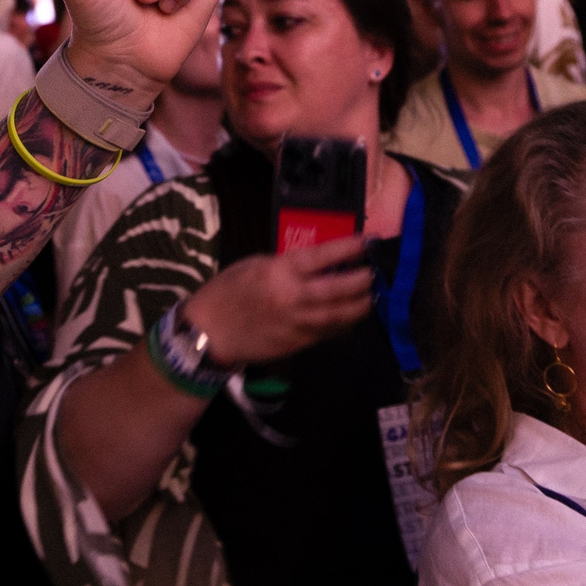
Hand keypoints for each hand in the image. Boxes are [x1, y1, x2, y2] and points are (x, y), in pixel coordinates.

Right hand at [181, 237, 373, 364]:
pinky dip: (345, 323)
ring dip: (361, 305)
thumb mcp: (255, 265)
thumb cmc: (228, 291)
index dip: (349, 248)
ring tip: (374, 295)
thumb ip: (288, 265)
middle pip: (339, 289)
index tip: (369, 242)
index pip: (322, 257)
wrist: (210, 332)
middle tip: (376, 272)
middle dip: (362, 281)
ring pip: (339, 315)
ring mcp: (298, 323)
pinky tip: (353, 315)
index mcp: (279, 272)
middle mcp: (293, 297)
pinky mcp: (299, 343)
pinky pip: (329, 332)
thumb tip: (320, 263)